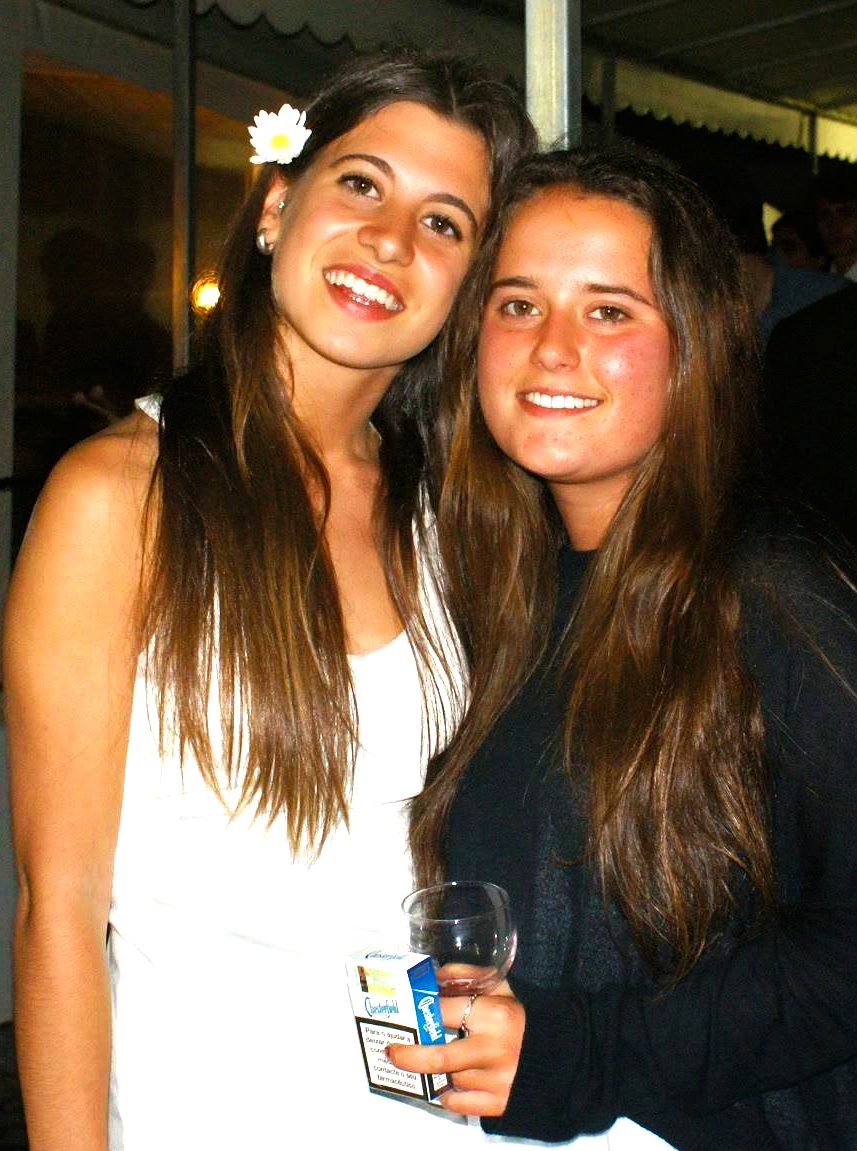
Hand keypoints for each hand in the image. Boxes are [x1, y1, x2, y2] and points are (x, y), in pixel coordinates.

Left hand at [386, 981, 524, 1115]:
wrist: (560, 1056)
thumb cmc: (523, 1019)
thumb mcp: (500, 988)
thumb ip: (467, 976)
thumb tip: (433, 976)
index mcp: (493, 1015)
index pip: (443, 1012)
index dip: (420, 1010)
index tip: (404, 1012)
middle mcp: (493, 1049)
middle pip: (438, 1058)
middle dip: (409, 1056)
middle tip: (391, 1051)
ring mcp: (496, 1081)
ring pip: (449, 1078)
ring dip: (436, 1071)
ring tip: (429, 1062)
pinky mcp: (498, 1104)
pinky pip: (459, 1104)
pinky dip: (448, 1095)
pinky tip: (448, 1084)